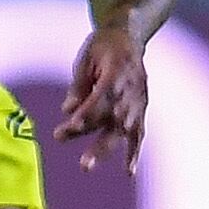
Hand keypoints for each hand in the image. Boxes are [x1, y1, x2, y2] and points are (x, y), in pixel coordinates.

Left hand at [54, 24, 148, 174]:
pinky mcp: (142, 109)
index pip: (100, 99)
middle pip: (111, 119)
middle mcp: (131, 90)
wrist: (128, 37)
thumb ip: (78, 85)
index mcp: (116, 72)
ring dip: (105, 149)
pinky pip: (139, 133)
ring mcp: (138, 101)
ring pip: (123, 130)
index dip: (85, 115)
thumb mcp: (85, 57)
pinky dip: (135, 152)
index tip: (67, 128)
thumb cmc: (102, 46)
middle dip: (94, 140)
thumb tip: (67, 110)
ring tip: (86, 166)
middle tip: (77, 159)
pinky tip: (128, 171)